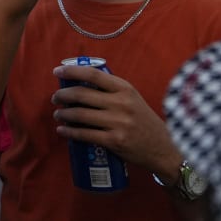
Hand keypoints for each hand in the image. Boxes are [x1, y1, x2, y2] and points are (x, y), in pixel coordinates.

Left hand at [50, 64, 181, 178]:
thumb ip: (111, 89)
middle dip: (62, 95)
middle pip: (82, 94)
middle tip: (55, 98)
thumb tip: (80, 81)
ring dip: (63, 114)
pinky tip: (62, 130)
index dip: (72, 71)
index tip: (57, 71)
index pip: (93, 74)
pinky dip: (70, 132)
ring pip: (80, 114)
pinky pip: (85, 134)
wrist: (165, 149)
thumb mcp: (132, 98)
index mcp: (125, 89)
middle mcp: (121, 104)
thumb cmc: (144, 120)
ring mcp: (118, 123)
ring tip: (58, 114)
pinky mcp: (115, 141)